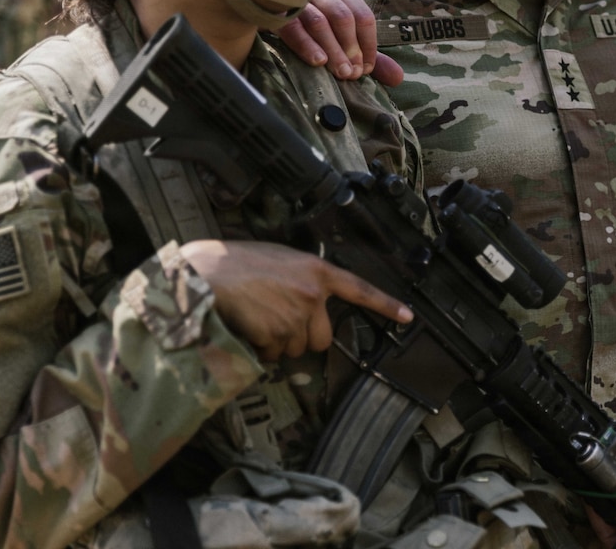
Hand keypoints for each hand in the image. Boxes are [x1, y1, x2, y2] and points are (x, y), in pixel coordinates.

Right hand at [181, 239, 412, 361]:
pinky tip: (248, 327)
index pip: (360, 290)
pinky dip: (260, 349)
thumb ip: (304, 280)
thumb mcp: (283, 260)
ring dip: (278, 344)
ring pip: (295, 349)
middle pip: (322, 338)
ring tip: (257, 318)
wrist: (208, 273)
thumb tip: (310, 302)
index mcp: (318, 272)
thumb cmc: (239, 263)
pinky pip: (273, 355)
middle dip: (303, 338)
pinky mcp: (276, 334)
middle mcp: (313, 295)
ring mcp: (296, 316)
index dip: (386, 305)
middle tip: (278, 321)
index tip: (408, 317)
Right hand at [276, 0, 404, 85]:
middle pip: (342, 17)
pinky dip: (307, 45)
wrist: (262, 5)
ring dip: (333, 49)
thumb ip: (367, 55)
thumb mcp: (340, 37)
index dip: (369, 45)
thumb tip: (398, 78)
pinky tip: (318, 61)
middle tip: (353, 75)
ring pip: (319, 21)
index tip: (367, 69)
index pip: (363, 16)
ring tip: (341, 73)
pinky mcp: (275, 9)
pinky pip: (293, 27)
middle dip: (351, 48)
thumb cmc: (309, 25)